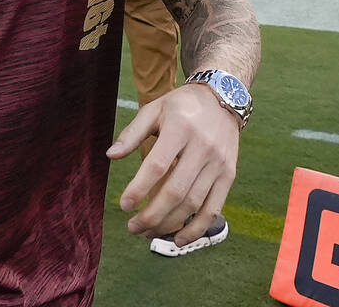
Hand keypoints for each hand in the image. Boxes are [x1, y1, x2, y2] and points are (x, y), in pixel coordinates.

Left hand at [107, 83, 240, 246]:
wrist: (222, 99)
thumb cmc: (181, 106)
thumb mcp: (154, 109)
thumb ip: (132, 133)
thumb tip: (110, 156)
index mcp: (180, 129)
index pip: (157, 165)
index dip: (139, 189)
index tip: (124, 205)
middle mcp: (202, 147)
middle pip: (176, 191)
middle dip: (152, 215)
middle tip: (132, 227)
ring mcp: (218, 164)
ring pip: (193, 204)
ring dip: (169, 224)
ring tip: (147, 233)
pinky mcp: (229, 175)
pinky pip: (213, 208)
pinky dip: (196, 229)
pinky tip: (178, 240)